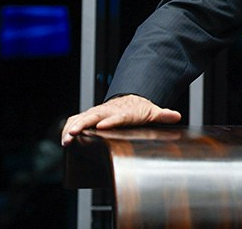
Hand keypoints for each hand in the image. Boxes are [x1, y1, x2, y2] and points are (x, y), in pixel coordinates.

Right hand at [61, 94, 181, 146]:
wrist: (130, 100)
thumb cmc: (140, 109)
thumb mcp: (153, 111)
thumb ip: (163, 115)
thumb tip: (176, 116)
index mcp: (124, 112)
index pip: (118, 117)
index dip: (111, 121)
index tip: (102, 127)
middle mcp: (108, 111)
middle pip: (94, 117)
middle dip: (83, 125)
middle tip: (73, 134)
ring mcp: (98, 113)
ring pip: (82, 118)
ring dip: (72, 128)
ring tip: (65, 140)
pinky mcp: (90, 117)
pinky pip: (76, 120)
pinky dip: (68, 127)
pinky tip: (64, 139)